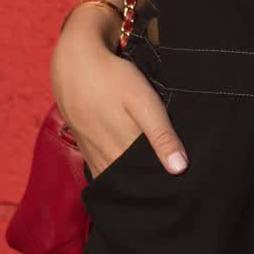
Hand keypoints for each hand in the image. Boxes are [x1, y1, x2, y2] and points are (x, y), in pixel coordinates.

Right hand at [51, 8, 187, 176]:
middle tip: (168, 187)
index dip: (159, 187)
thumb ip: (161, 135)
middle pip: (128, 183)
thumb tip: (180, 168)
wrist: (74, 63)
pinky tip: (124, 164)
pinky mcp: (85, 145)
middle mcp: (105, 158)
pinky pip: (101, 167)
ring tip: (149, 179)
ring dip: (129, 180)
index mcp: (121, 152)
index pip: (143, 181)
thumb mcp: (143, 102)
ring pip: (113, 177)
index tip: (177, 190)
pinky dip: (114, 170)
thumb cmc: (112, 79)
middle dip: (145, 186)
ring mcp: (92, 153)